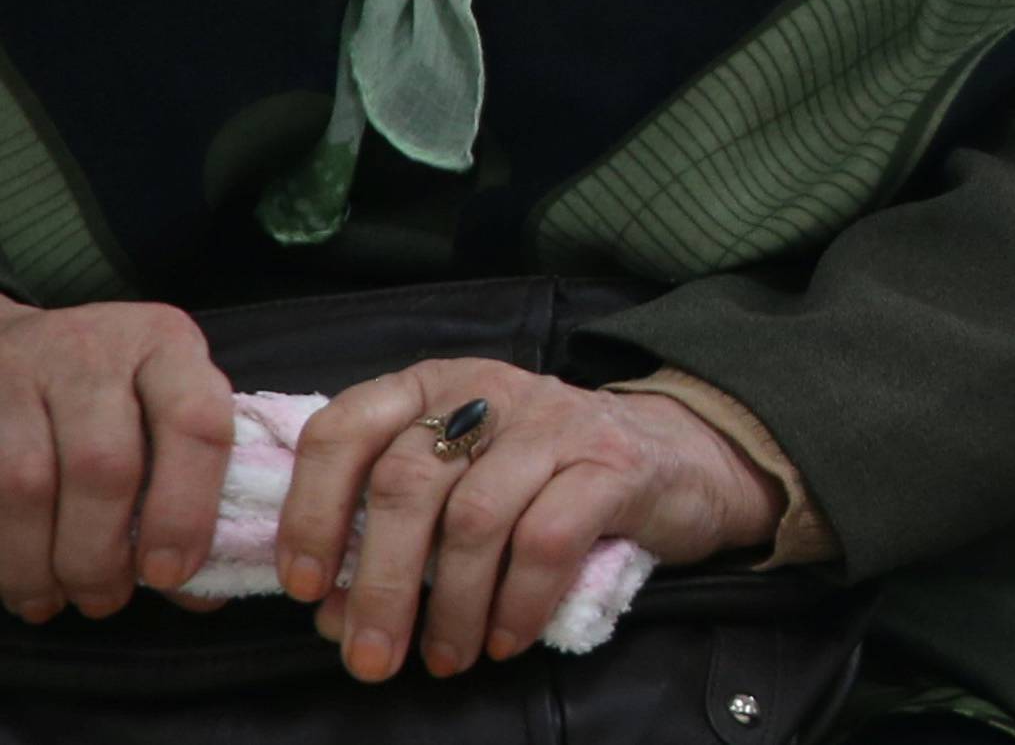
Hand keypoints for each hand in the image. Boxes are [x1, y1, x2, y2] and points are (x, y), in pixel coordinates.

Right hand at [0, 297, 232, 623]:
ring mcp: (26, 372)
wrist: (19, 342)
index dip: (186, 509)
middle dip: (102, 554)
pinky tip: (18, 578)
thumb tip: (201, 592)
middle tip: (107, 599)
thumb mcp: (164, 403)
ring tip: (55, 599)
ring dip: (41, 564)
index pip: (196, 420)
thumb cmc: (113, 388)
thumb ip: (187, 486)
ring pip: (28, 485)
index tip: (171, 573)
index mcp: (167, 344)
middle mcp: (98, 349)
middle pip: (103, 465)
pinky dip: (1, 553)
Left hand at [275, 360, 782, 683]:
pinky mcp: (612, 462)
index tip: (306, 588)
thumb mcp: (464, 479)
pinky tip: (508, 638)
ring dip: (451, 607)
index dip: (313, 509)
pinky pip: (549, 539)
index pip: (347, 427)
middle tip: (371, 659)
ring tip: (447, 659)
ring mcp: (554, 421)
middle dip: (381, 584)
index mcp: (435, 386)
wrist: (676, 457)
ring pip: (475, 517)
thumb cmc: (544, 480)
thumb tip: (331, 611)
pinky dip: (518, 602)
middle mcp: (488, 391)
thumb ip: (398, 532)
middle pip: (408, 481)